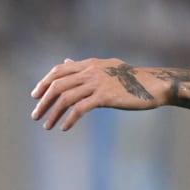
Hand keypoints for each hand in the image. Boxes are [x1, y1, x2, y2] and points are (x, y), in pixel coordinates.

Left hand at [31, 58, 169, 130]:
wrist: (154, 85)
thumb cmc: (131, 79)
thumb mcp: (105, 67)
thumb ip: (84, 66)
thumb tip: (66, 62)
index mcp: (89, 64)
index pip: (58, 71)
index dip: (44, 83)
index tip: (36, 96)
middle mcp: (90, 71)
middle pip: (58, 85)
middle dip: (43, 101)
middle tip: (36, 115)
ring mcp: (97, 83)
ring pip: (66, 98)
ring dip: (53, 113)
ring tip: (47, 126)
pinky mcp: (105, 96)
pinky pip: (80, 108)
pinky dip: (69, 119)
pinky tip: (64, 128)